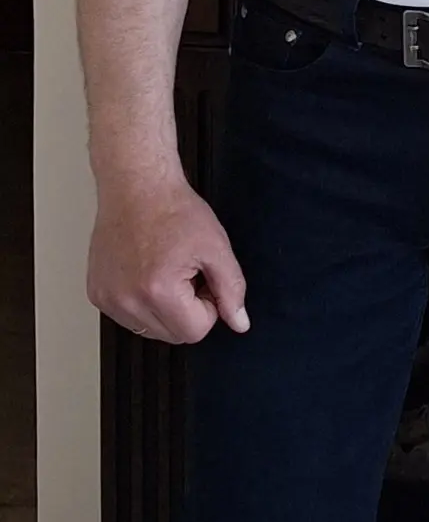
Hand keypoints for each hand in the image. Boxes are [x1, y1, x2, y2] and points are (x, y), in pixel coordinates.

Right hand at [86, 175, 250, 343]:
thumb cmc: (173, 209)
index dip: (208, 305)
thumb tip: (239, 323)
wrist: (136, 186)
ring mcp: (107, 299)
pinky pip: (128, 317)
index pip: (195, 332)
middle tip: (186, 271)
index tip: (203, 278)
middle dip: (187, 309)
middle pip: (172, 335)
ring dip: (164, 308)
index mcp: (158, 292)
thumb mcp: (216, 247)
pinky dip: (142, 302)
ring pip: (149, 329)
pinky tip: (145, 270)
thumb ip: (231, 289)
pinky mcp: (96, 294)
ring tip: (165, 269)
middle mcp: (126, 301)